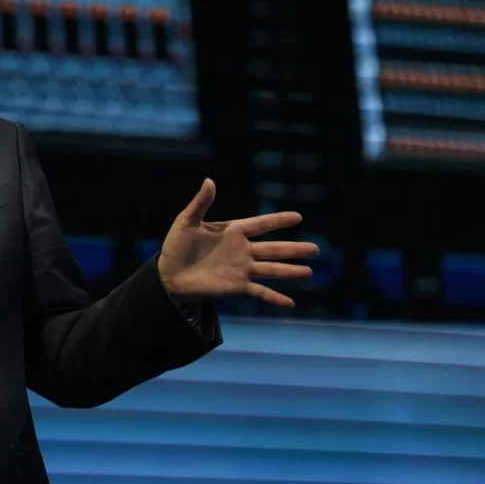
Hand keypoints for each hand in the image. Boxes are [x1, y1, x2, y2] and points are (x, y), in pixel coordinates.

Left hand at [157, 178, 317, 307]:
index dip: (278, 220)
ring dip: (290, 271)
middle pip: (273, 248)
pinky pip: (259, 292)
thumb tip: (209, 180)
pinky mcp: (236, 287)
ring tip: (309, 271)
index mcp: (232, 232)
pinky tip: (290, 303)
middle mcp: (242, 250)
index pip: (261, 224)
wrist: (168, 275)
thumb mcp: (186, 222)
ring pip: (271, 270)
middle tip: (316, 248)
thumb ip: (200, 203)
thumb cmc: (175, 246)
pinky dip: (275, 297)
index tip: (298, 217)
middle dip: (294, 249)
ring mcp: (241, 270)